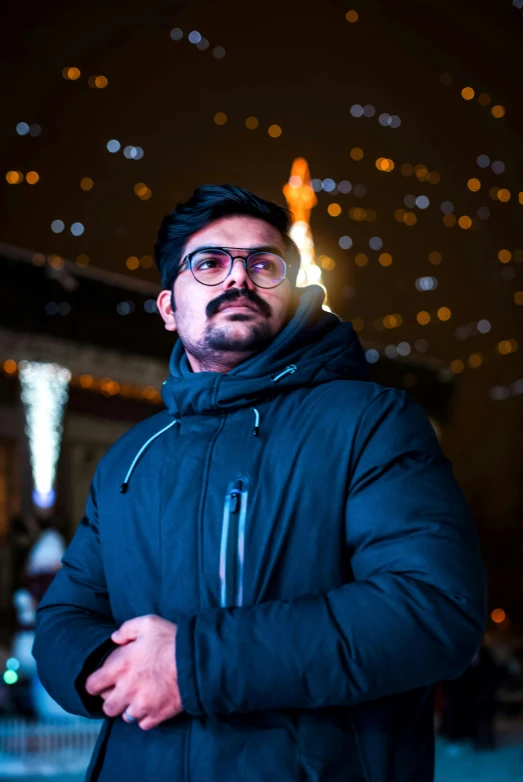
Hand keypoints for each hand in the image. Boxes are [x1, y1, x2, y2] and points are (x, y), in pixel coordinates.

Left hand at [85, 615, 182, 729]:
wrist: (197, 662)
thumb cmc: (172, 641)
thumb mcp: (148, 624)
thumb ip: (127, 629)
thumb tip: (115, 638)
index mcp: (121, 667)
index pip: (92, 685)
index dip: (94, 684)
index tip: (100, 682)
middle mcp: (127, 690)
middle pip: (107, 707)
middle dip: (112, 700)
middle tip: (122, 690)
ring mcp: (141, 705)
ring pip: (125, 717)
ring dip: (130, 708)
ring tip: (140, 697)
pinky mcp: (157, 715)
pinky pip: (144, 723)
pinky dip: (146, 716)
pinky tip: (153, 704)